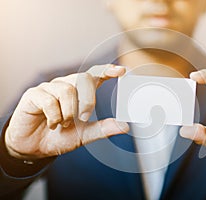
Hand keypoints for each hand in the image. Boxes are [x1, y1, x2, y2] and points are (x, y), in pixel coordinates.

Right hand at [5, 64, 128, 159]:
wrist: (33, 148)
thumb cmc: (59, 137)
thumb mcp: (84, 135)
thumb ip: (103, 129)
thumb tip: (124, 127)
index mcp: (79, 92)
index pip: (94, 74)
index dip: (106, 70)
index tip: (121, 71)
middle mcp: (65, 85)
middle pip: (84, 79)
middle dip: (88, 101)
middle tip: (83, 118)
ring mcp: (49, 88)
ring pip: (67, 90)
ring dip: (68, 112)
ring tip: (63, 124)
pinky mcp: (33, 94)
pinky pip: (49, 100)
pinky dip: (54, 116)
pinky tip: (51, 124)